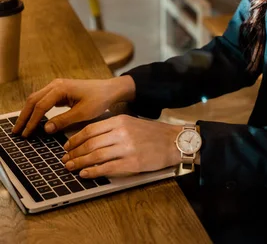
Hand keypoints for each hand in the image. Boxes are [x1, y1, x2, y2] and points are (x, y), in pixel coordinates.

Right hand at [12, 76, 135, 137]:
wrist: (110, 90)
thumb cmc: (99, 99)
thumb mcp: (82, 113)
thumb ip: (63, 121)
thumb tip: (45, 129)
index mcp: (61, 88)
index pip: (40, 106)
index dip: (32, 121)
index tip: (26, 134)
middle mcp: (56, 84)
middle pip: (33, 100)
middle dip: (24, 116)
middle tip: (17, 132)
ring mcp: (57, 86)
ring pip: (36, 99)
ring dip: (28, 112)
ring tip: (22, 127)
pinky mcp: (60, 90)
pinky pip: (43, 99)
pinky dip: (36, 109)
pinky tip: (34, 120)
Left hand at [60, 114, 181, 178]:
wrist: (173, 142)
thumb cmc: (152, 133)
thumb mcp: (131, 123)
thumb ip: (112, 128)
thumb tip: (89, 138)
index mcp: (120, 121)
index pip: (90, 130)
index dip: (75, 139)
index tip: (67, 146)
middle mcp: (122, 133)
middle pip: (90, 143)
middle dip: (74, 153)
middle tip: (65, 160)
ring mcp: (127, 148)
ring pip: (95, 156)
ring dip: (80, 163)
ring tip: (71, 167)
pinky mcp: (132, 164)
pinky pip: (107, 168)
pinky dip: (93, 172)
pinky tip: (85, 174)